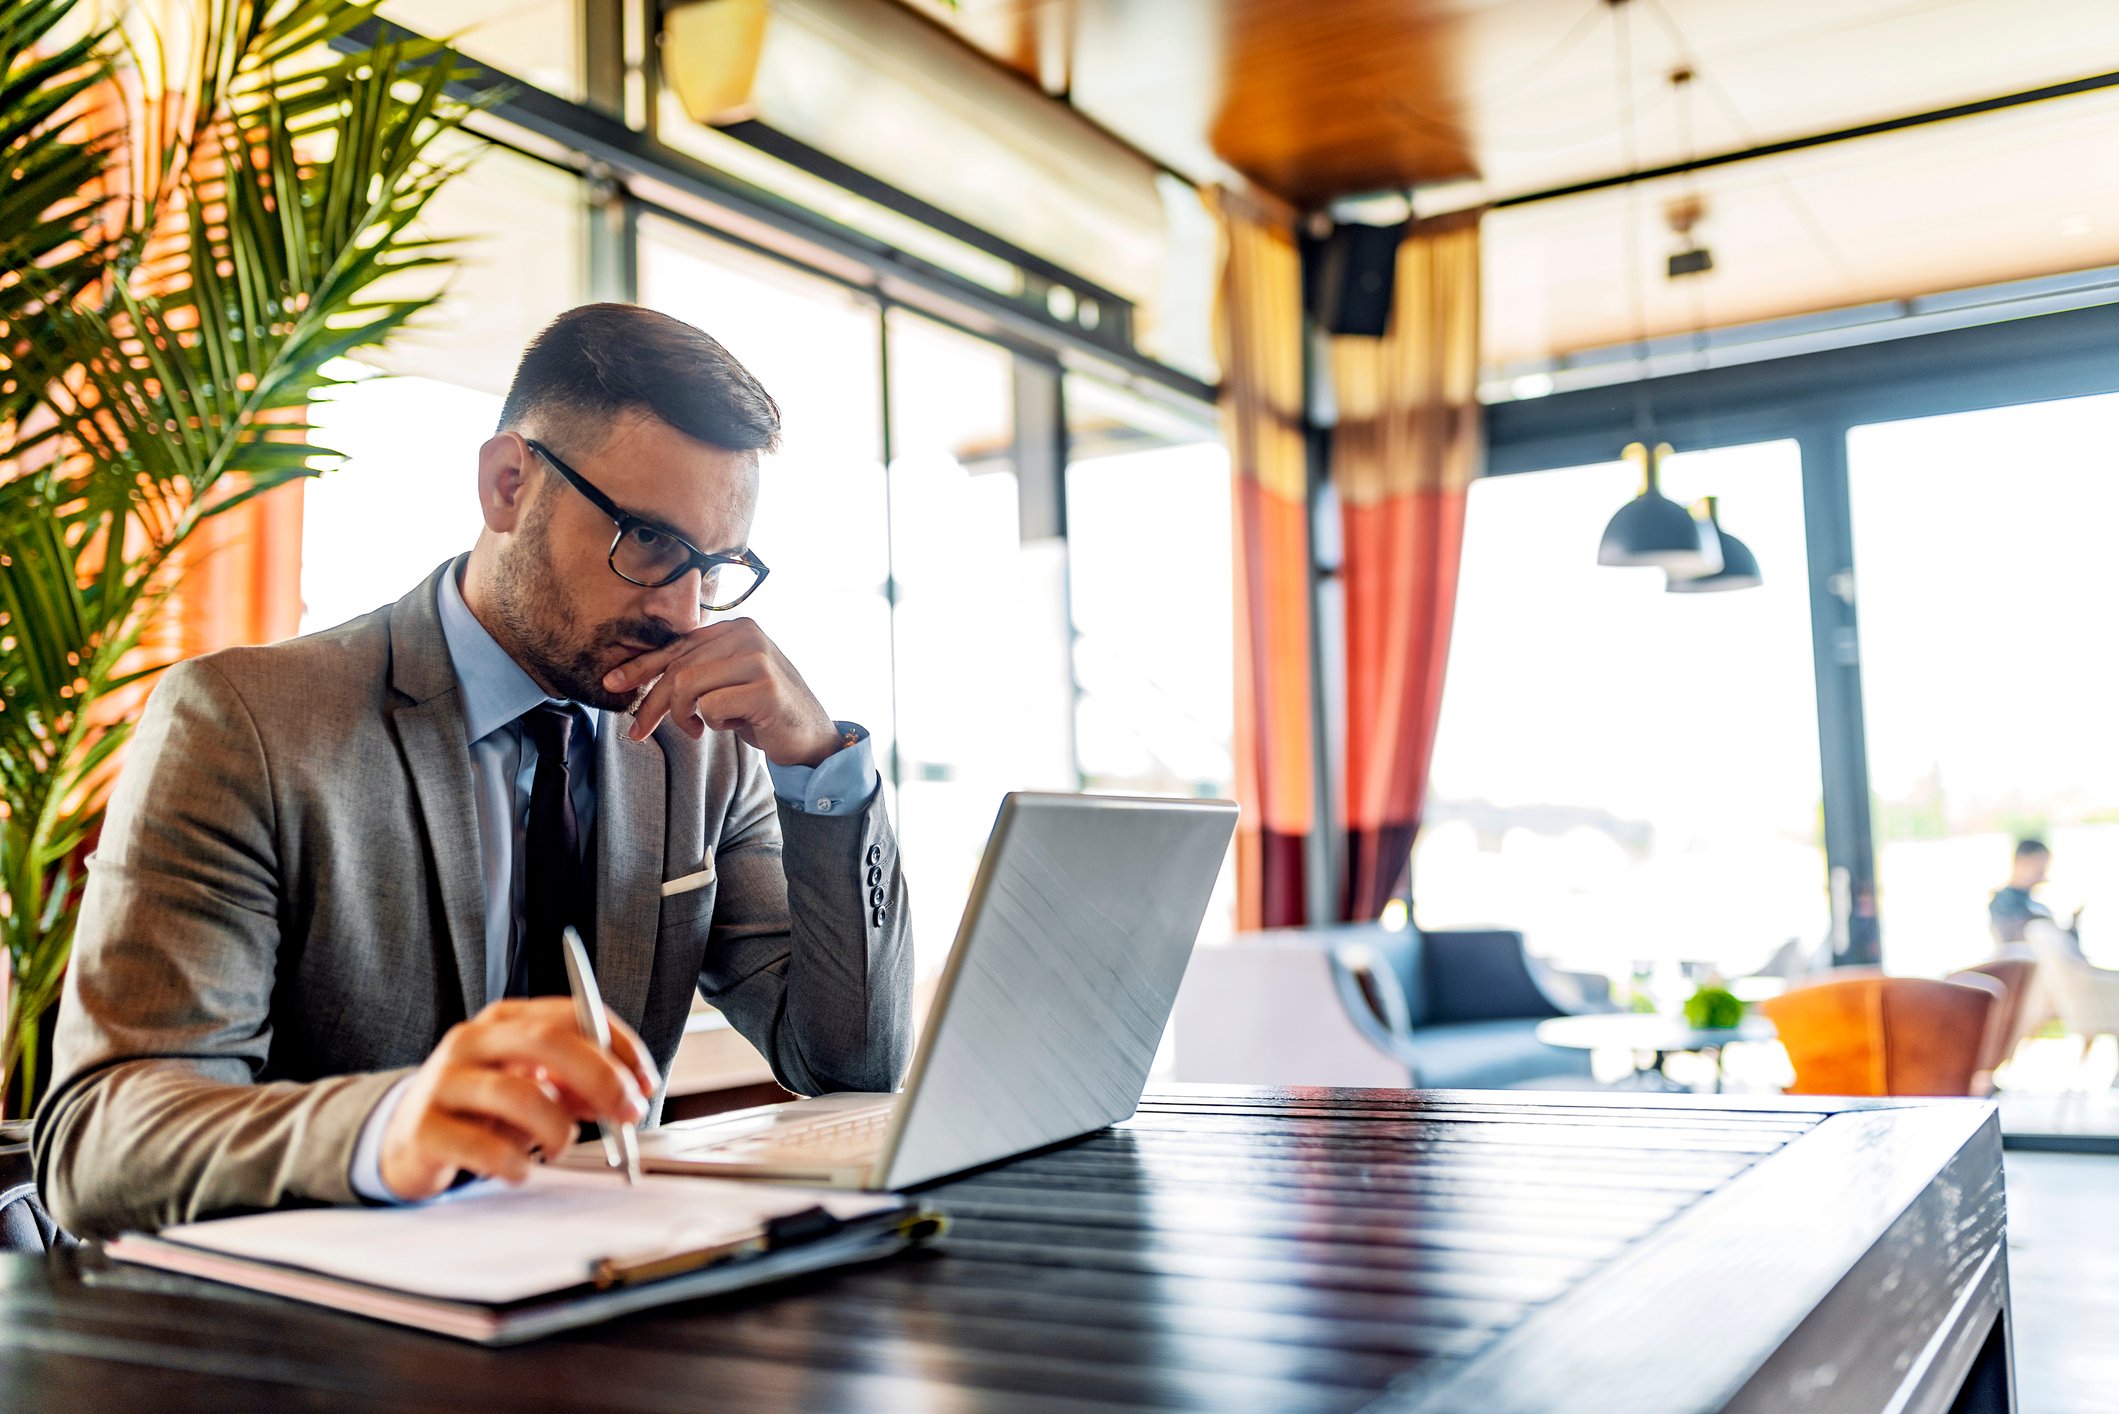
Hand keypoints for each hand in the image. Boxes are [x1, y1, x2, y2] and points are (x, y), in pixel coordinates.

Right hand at [378, 997, 660, 1201]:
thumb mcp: (532, 1086)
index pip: (573, 1013)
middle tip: (627, 1114)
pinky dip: (517, 1164)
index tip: (647, 1081)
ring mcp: (443, 1081)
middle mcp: (472, 1040)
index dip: (618, 1045)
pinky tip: (521, 1170)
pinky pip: (484, 1147)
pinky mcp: (424, 1128)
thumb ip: (576, 1085)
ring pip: (518, 1094)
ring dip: (558, 1128)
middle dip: (600, 1078)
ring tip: (561, 1147)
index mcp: (505, 1020)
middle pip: (547, 1042)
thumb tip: (625, 1096)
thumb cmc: (482, 1109)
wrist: (406, 1140)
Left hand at [604, 617, 840, 765]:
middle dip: (652, 704)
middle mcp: (747, 634)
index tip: (611, 684)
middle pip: (677, 668)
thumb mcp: (727, 683)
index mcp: (736, 628)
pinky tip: (734, 725)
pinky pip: (710, 707)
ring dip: (684, 716)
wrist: (812, 736)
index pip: (677, 646)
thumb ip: (697, 671)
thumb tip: (641, 680)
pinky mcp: (764, 687)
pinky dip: (712, 724)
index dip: (641, 667)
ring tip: (696, 729)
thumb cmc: (763, 712)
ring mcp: (758, 658)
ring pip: (687, 685)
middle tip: (638, 731)